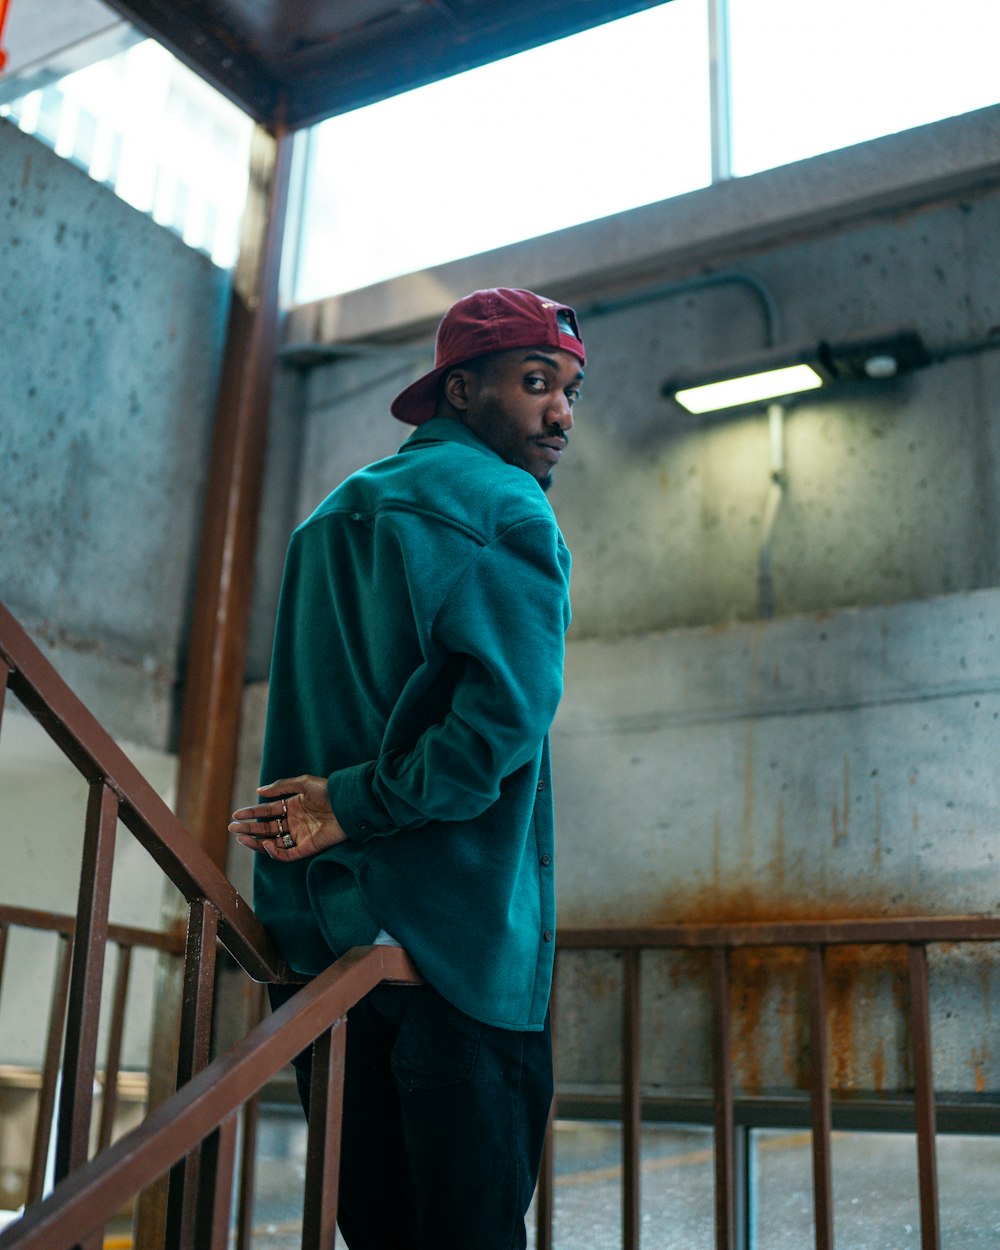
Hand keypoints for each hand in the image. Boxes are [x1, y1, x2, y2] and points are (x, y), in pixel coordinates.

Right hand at [229, 774, 347, 860]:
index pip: (268, 812)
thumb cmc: (330, 791)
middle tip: (233, 827)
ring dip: (256, 841)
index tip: (236, 814)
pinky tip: (265, 843)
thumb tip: (259, 791)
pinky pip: (287, 854)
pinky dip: (274, 852)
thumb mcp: (304, 783)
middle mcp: (295, 822)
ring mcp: (300, 836)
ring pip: (273, 843)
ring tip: (242, 837)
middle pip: (267, 828)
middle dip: (249, 828)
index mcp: (293, 806)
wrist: (349, 804)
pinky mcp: (308, 848)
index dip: (252, 813)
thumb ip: (281, 787)